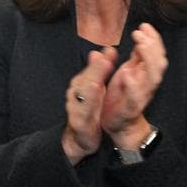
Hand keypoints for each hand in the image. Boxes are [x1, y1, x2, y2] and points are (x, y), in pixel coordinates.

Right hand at [61, 47, 117, 163]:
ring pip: (81, 98)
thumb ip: (99, 70)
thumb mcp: (94, 86)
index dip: (101, 61)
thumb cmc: (88, 108)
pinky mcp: (77, 124)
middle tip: (105, 61)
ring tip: (96, 83)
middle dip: (95, 72)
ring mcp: (75, 108)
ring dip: (88, 91)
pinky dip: (85, 111)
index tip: (111, 51)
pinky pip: (80, 117)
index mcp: (82, 83)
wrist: (79, 135)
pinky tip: (91, 107)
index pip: (92, 70)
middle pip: (85, 81)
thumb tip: (103, 51)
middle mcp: (76, 93)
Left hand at [100, 23, 165, 147]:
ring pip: (152, 78)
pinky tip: (127, 74)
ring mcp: (141, 96)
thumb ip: (136, 57)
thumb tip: (143, 37)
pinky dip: (133, 86)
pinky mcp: (130, 108)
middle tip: (140, 32)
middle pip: (158, 63)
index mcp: (145, 74)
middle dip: (152, 46)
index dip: (153, 39)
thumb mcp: (129, 71)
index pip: (155, 53)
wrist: (118, 124)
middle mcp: (147, 84)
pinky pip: (135, 98)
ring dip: (148, 60)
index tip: (144, 24)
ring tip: (140, 45)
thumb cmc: (123, 96)